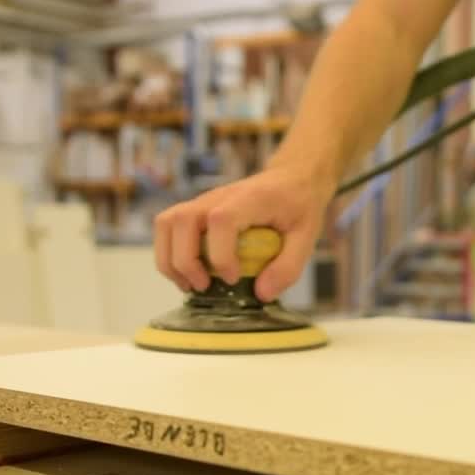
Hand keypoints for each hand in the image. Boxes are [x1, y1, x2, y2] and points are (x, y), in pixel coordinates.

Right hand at [153, 163, 334, 300]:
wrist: (292, 179)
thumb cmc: (299, 205)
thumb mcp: (307, 236)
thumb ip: (288, 266)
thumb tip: (261, 294)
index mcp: (250, 200)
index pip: (221, 220)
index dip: (220, 254)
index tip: (233, 278)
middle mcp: (219, 197)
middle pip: (181, 220)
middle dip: (186, 262)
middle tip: (205, 287)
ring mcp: (203, 201)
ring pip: (166, 223)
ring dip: (170, 259)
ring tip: (190, 284)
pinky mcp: (196, 209)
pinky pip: (168, 227)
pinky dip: (169, 253)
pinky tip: (189, 273)